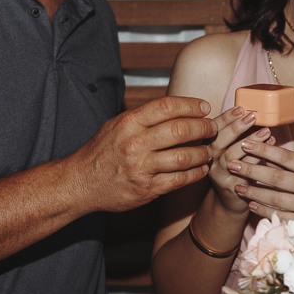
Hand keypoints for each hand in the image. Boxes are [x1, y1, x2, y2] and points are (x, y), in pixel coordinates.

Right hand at [70, 96, 216, 212]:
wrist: (81, 183)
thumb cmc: (101, 152)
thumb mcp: (116, 125)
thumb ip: (144, 117)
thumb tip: (177, 107)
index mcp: (128, 123)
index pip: (167, 106)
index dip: (190, 105)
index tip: (204, 107)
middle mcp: (135, 144)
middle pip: (180, 130)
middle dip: (203, 127)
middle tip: (212, 128)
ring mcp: (141, 168)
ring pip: (184, 156)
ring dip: (203, 153)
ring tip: (208, 150)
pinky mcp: (147, 189)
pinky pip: (179, 179)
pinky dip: (195, 173)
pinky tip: (201, 169)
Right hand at [206, 107, 273, 213]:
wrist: (231, 201)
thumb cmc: (236, 170)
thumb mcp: (235, 150)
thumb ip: (242, 136)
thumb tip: (258, 115)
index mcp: (210, 146)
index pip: (214, 128)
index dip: (226, 117)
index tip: (240, 108)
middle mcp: (210, 159)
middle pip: (219, 141)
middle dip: (236, 127)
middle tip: (252, 117)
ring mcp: (219, 174)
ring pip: (231, 157)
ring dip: (249, 143)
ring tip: (266, 132)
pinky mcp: (230, 188)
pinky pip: (243, 174)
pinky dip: (257, 162)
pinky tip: (269, 156)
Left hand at [227, 138, 293, 220]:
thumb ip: (293, 165)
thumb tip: (265, 154)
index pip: (286, 157)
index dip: (264, 150)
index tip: (245, 143)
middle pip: (276, 178)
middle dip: (251, 170)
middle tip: (232, 163)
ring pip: (275, 198)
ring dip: (253, 191)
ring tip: (237, 185)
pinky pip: (279, 215)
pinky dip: (263, 209)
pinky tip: (250, 203)